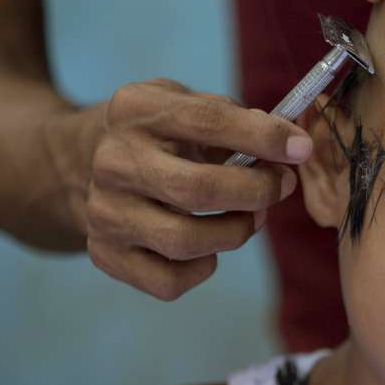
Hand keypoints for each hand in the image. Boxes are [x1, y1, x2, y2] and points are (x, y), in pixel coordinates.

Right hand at [83, 78, 312, 300]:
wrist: (82, 159)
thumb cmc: (157, 132)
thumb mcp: (184, 104)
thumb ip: (232, 118)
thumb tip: (288, 147)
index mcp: (136, 111)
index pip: (208, 122)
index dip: (264, 137)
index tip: (302, 149)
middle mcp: (112, 162)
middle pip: (197, 190)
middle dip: (256, 193)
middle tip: (282, 187)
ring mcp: (104, 211)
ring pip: (184, 242)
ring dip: (236, 233)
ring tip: (253, 218)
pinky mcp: (104, 253)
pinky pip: (168, 281)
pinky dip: (203, 269)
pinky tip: (210, 248)